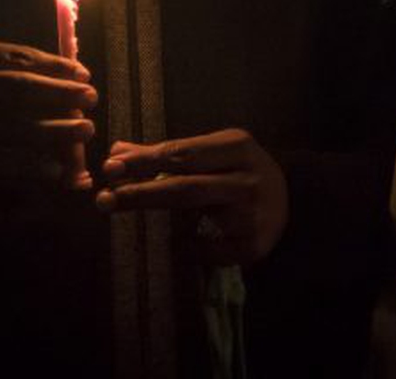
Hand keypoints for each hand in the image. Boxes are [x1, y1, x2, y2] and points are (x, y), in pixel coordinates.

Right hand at [0, 38, 95, 189]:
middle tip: (90, 98)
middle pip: (14, 88)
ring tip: (85, 130)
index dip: (52, 65)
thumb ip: (8, 67)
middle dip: (58, 93)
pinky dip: (31, 165)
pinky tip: (57, 168)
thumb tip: (71, 74)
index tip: (82, 72)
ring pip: (10, 127)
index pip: (11, 56)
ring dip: (53, 130)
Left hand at [95, 130, 287, 266]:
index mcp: (237, 145)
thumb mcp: (211, 153)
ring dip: (154, 207)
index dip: (144, 160)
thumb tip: (116, 151)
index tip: (110, 166)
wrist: (291, 201)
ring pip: (195, 212)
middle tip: (104, 196)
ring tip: (119, 205)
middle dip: (141, 190)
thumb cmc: (238, 171)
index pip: (182, 152)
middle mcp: (247, 177)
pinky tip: (176, 243)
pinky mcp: (253, 245)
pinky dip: (188, 245)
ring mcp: (252, 213)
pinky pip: (208, 249)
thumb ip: (165, 152)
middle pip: (185, 185)